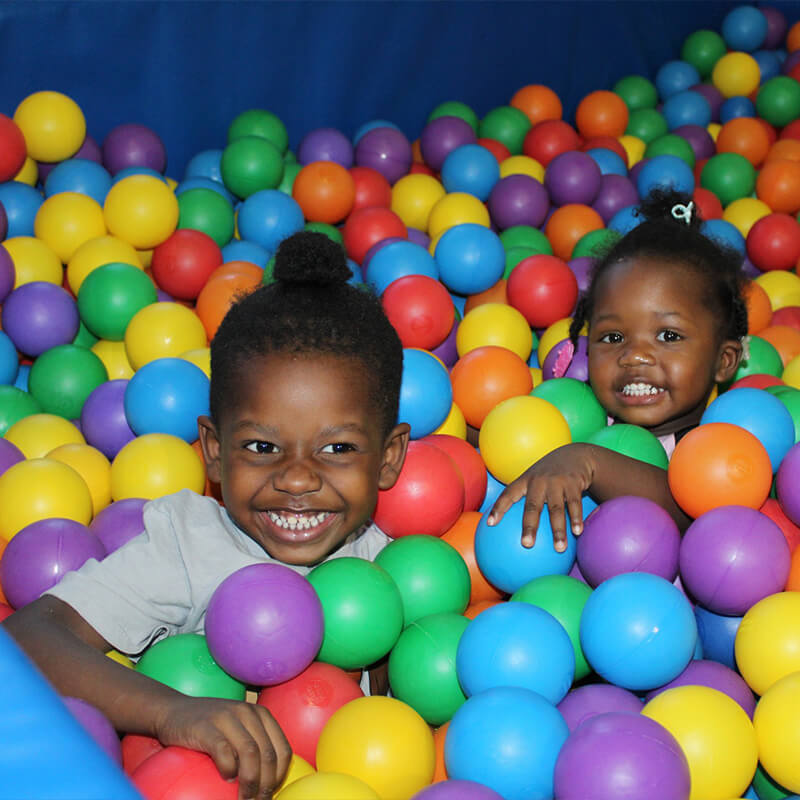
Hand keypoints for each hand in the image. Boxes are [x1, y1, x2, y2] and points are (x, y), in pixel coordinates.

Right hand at [154, 695, 290, 799]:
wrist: (173, 711)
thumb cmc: (208, 727)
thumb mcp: (237, 730)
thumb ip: (253, 746)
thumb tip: (268, 784)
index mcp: (261, 715)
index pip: (283, 749)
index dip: (281, 776)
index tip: (272, 793)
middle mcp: (248, 712)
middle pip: (268, 754)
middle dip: (267, 784)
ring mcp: (227, 717)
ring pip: (250, 752)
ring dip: (251, 782)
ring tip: (245, 798)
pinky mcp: (206, 726)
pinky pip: (224, 751)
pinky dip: (228, 769)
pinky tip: (226, 779)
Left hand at [486, 443, 596, 551]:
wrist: (575, 455)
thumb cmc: (548, 474)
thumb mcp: (533, 479)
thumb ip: (524, 497)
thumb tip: (509, 525)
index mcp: (525, 481)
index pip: (508, 494)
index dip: (498, 508)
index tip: (490, 523)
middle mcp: (539, 481)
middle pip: (532, 506)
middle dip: (529, 526)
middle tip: (527, 544)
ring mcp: (556, 482)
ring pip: (556, 509)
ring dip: (558, 530)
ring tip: (559, 548)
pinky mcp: (573, 484)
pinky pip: (574, 504)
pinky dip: (576, 519)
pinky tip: (578, 532)